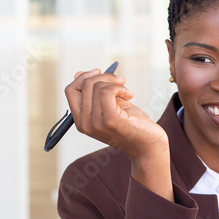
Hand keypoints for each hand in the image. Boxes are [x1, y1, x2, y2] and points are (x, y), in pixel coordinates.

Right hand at [64, 69, 172, 199]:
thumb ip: (95, 93)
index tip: (99, 72)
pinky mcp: (110, 120)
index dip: (84, 76)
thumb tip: (78, 73)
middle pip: (84, 84)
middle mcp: (85, 124)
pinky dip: (119, 87)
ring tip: (127, 91)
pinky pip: (106, 92)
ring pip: (97, 86)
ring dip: (115, 82)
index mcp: (81, 121)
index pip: (70, 90)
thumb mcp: (110, 105)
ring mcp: (96, 123)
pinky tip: (130, 94)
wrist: (148, 147)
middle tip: (121, 81)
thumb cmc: (131, 125)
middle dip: (104, 76)